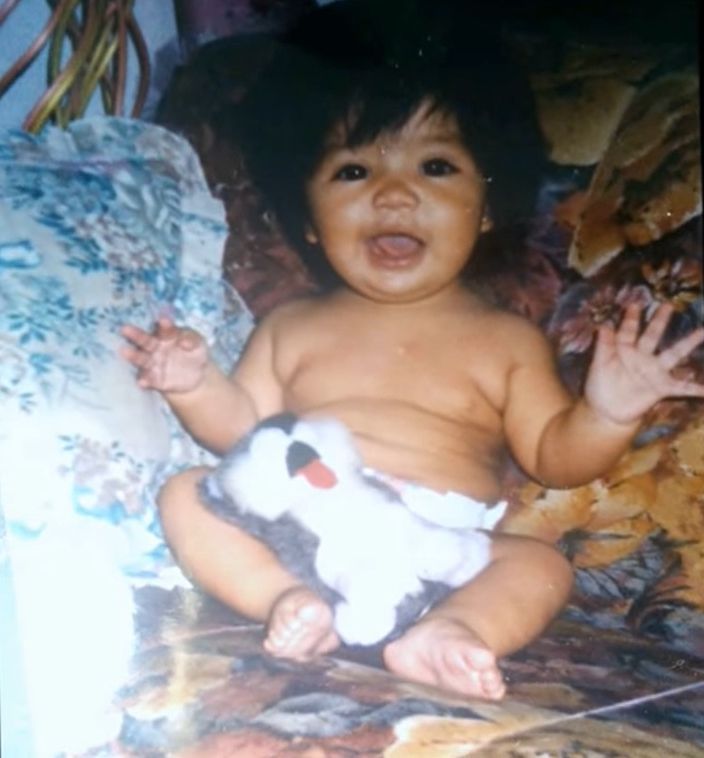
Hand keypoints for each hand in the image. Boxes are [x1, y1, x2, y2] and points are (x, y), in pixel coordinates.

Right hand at [120, 317, 208, 392]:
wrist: (197, 376)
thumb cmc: (195, 352)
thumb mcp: (199, 344)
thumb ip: (192, 340)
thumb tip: (185, 343)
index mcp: (167, 335)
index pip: (165, 329)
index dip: (164, 325)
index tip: (163, 321)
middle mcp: (156, 348)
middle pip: (145, 341)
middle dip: (136, 335)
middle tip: (125, 329)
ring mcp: (154, 363)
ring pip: (142, 359)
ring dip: (133, 356)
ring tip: (124, 351)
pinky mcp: (155, 379)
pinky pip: (149, 380)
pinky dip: (145, 380)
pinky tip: (142, 382)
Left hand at [584, 302, 703, 425]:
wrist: (607, 409)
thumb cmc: (600, 385)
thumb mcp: (599, 365)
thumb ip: (603, 346)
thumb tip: (603, 325)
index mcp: (624, 350)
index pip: (628, 331)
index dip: (630, 319)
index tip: (634, 304)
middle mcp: (642, 357)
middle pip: (653, 335)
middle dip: (660, 321)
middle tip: (667, 305)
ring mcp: (654, 371)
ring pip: (674, 353)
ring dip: (689, 342)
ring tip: (703, 331)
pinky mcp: (661, 388)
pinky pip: (681, 388)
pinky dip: (696, 388)